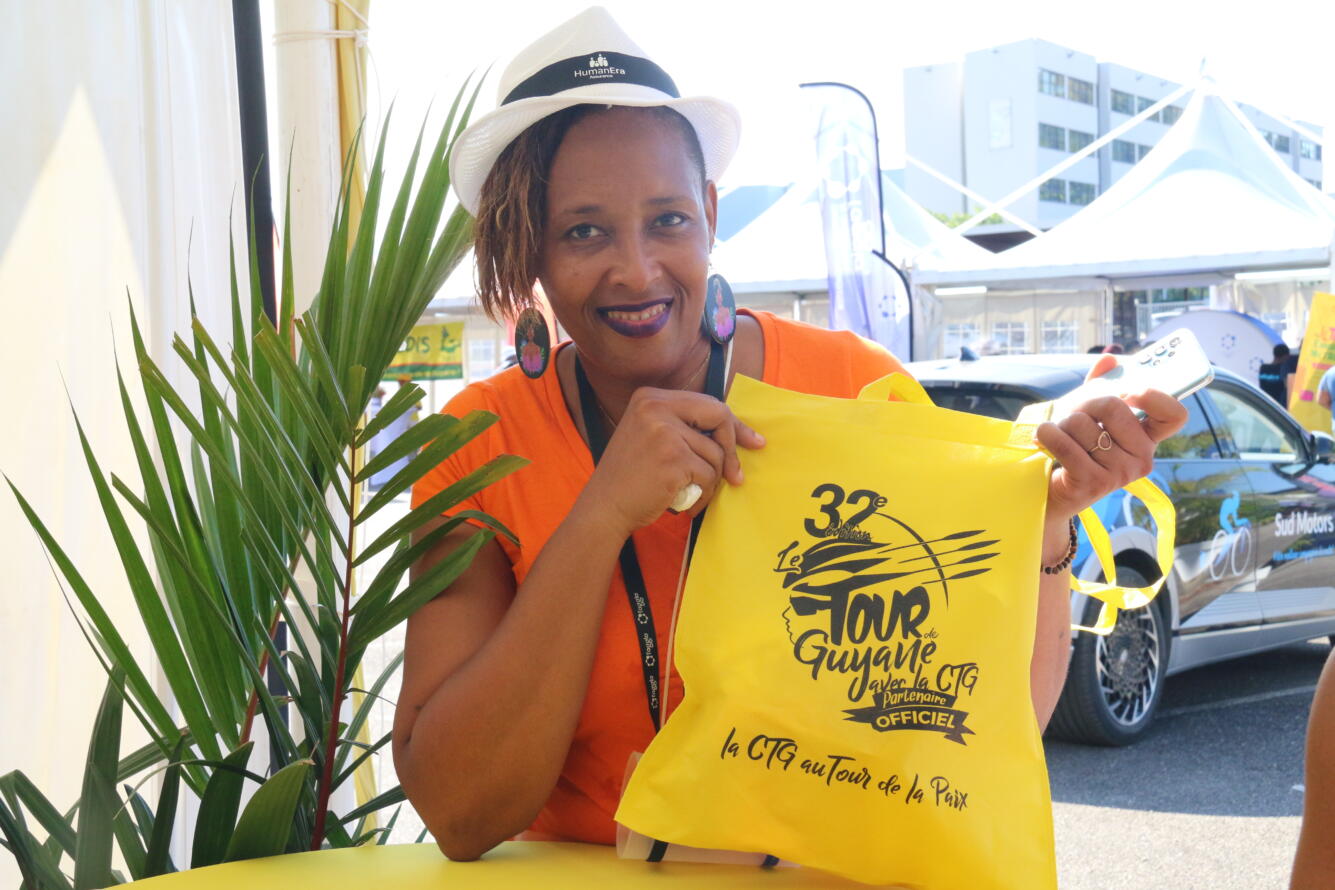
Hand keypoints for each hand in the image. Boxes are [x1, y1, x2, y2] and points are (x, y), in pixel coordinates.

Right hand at [576, 387, 764, 537]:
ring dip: (710, 481)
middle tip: (736, 475)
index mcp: (650, 398)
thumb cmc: (631, 478)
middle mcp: (656, 407)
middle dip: (732, 447)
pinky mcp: (674, 459)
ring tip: (691, 494)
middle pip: (719, 416)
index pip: (707, 403)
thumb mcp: (650, 436)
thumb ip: (682, 426)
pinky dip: (703, 496)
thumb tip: (733, 429)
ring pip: (715, 454)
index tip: (753, 441)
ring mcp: (665, 432)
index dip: (733, 424)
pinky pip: (709, 476)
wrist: (604, 507)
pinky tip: (687, 504)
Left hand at [1036, 354, 1187, 555]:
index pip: (1174, 415)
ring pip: (1082, 423)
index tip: (1131, 390)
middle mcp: (1141, 458)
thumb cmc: (1074, 447)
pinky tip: (1043, 439)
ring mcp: (1119, 474)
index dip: (1155, 396)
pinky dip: (1047, 434)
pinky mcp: (1092, 484)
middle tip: (1072, 415)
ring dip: (1060, 423)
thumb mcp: (1088, 414)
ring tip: (1058, 435)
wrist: (1050, 491)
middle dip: (1083, 403)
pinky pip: (1065, 444)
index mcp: (1146, 439)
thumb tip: (1109, 359)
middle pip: (1114, 407)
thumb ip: (1101, 385)